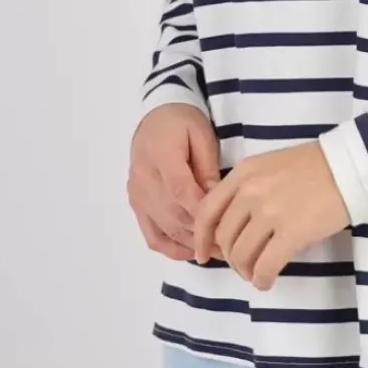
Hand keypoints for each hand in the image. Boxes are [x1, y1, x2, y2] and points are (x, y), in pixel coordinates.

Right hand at [127, 103, 224, 261]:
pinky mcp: (136, 205)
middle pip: (174, 215)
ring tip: (217, 252)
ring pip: (164, 230)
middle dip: (202, 233)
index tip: (226, 225)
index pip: (181, 191)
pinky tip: (192, 251)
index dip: (202, 212)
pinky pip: (152, 235)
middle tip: (230, 245)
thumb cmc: (182, 121)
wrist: (154, 115)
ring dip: (191, 245)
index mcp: (161, 156)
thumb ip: (207, 167)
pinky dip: (171, 248)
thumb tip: (217, 199)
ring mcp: (138, 196)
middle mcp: (144, 180)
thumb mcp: (201, 134)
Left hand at [193, 141, 349, 288]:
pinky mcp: (292, 233)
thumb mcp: (269, 165)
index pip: (207, 210)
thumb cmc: (312, 165)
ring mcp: (270, 212)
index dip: (201, 237)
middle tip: (242, 265)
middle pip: (224, 237)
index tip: (203, 253)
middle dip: (230, 258)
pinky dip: (262, 280)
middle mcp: (251, 191)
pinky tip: (267, 281)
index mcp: (243, 173)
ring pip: (242, 255)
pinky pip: (265, 266)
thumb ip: (247, 188)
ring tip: (256, 273)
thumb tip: (232, 225)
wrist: (349, 167)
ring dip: (245, 271)